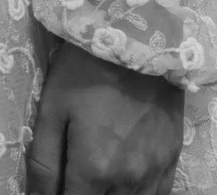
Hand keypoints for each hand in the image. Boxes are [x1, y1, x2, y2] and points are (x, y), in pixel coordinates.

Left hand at [26, 41, 183, 194]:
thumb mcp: (53, 108)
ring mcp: (155, 172)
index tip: (53, 190)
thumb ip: (44, 162)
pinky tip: (124, 183)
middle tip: (74, 178)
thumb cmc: (87, 69)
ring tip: (96, 180)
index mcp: (94, 169)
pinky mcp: (173, 159)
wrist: (138, 37)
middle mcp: (128, 180)